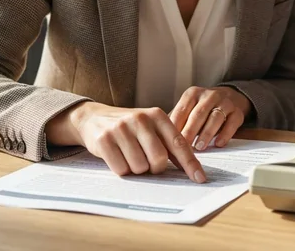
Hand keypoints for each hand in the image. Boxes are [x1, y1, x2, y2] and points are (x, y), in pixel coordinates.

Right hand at [46, 101, 206, 182]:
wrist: (94, 118)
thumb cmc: (130, 128)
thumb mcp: (151, 128)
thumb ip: (169, 144)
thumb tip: (192, 169)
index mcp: (157, 115)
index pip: (178, 143)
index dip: (190, 164)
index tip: (200, 178)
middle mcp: (141, 119)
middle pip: (159, 159)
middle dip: (154, 168)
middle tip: (146, 161)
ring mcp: (121, 128)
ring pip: (139, 167)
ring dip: (136, 169)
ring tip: (129, 155)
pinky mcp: (104, 140)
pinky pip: (121, 169)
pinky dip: (122, 169)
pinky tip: (117, 157)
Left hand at [169, 86, 252, 150]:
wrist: (230, 97)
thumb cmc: (202, 108)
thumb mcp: (189, 108)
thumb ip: (177, 120)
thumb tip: (161, 138)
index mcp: (193, 94)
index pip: (182, 110)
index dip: (176, 126)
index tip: (170, 141)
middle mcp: (209, 95)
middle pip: (198, 114)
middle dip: (190, 131)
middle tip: (183, 147)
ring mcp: (225, 102)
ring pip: (215, 117)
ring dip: (206, 133)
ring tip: (199, 147)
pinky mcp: (237, 112)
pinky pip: (232, 123)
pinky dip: (225, 134)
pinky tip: (218, 144)